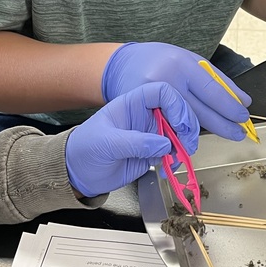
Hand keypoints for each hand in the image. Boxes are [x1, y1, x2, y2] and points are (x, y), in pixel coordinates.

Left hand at [65, 82, 197, 196]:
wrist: (78, 173)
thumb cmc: (85, 149)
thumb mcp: (106, 143)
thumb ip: (135, 142)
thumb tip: (165, 145)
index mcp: (132, 104)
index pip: (161, 93)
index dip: (175, 104)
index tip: (180, 123)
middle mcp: (146, 116)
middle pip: (177, 112)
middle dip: (187, 128)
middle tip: (187, 145)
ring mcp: (151, 135)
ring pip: (179, 134)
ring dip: (184, 146)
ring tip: (177, 159)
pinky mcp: (153, 153)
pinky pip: (173, 153)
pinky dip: (176, 160)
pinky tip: (168, 168)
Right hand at [103, 42, 251, 140]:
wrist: (121, 64)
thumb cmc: (160, 60)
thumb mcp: (191, 61)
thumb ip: (218, 80)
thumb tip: (243, 101)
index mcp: (181, 65)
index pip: (212, 92)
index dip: (230, 108)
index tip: (243, 117)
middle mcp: (166, 82)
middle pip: (201, 112)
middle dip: (224, 126)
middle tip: (239, 133)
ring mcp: (150, 100)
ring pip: (184, 125)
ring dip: (205, 133)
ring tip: (222, 133)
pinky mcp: (139, 114)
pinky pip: (167, 129)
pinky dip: (183, 134)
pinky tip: (195, 136)